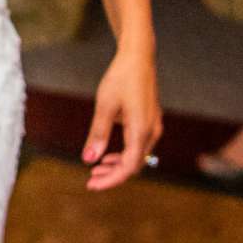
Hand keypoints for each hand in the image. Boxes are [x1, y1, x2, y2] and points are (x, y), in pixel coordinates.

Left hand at [83, 47, 160, 190]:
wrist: (138, 57)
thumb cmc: (121, 77)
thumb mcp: (105, 106)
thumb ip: (98, 134)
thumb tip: (88, 160)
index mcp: (142, 130)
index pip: (128, 166)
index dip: (110, 180)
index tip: (91, 184)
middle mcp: (152, 132)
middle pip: (134, 165)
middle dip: (113, 175)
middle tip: (90, 179)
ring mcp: (153, 127)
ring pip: (137, 157)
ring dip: (118, 166)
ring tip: (96, 169)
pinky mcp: (150, 122)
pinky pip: (139, 146)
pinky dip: (124, 155)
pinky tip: (108, 155)